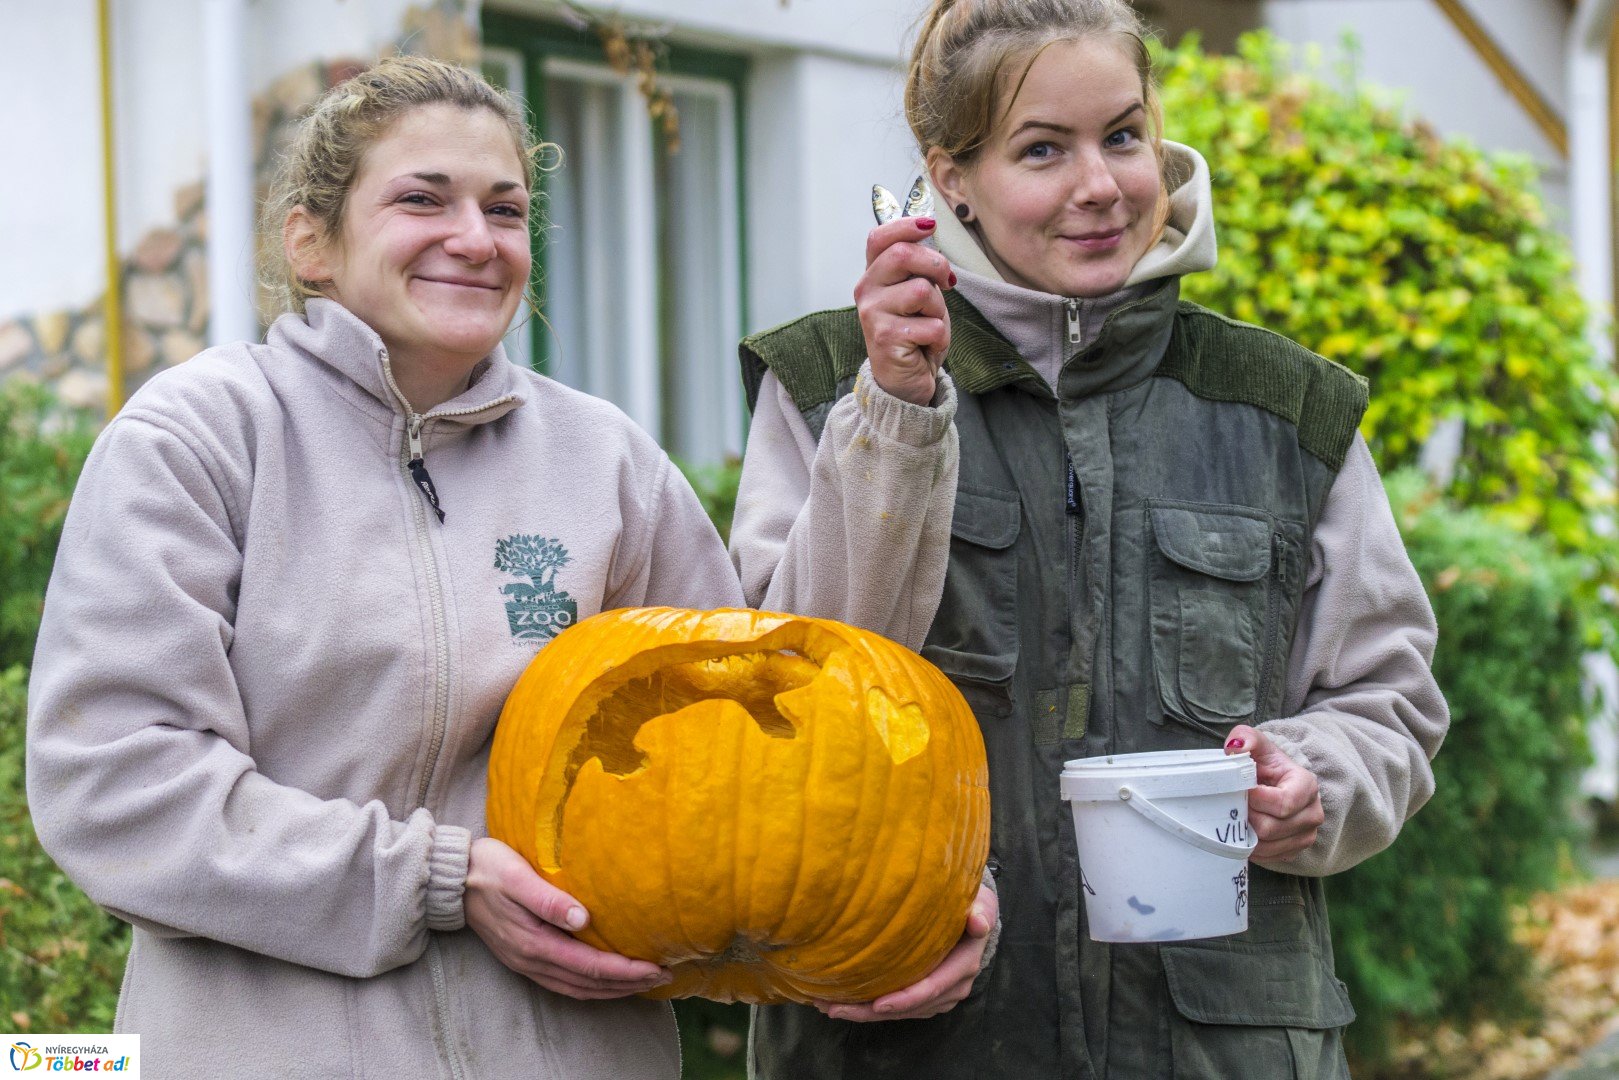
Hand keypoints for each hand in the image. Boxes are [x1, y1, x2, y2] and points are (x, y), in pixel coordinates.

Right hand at [464, 837, 670, 998]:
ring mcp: (526, 962)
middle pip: (587, 984)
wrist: (451, 879)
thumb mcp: (517, 876)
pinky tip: (604, 979)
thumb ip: (548, 900)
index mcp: (534, 942)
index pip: (590, 966)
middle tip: (662, 976)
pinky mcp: (523, 957)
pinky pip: (563, 982)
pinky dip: (590, 986)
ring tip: (642, 982)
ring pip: (576, 988)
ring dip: (611, 989)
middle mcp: (532, 959)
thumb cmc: (488, 868)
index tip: (656, 967)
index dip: (625, 971)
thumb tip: (583, 918)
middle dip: (627, 983)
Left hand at [813, 883, 996, 1021]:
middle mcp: (953, 987)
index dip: (905, 999)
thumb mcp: (981, 902)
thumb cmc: (972, 904)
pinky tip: (843, 1001)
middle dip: (871, 1012)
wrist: (975, 917)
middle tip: (833, 1008)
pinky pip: (898, 1008)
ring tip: (828, 1006)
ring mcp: (939, 995)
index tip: (877, 1003)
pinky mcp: (926, 997)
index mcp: (964, 966)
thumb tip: (978, 921)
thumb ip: (982, 910)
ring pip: (899, 1012)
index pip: (932, 988)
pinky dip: (870, 1007)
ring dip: (864, 1013)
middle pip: (909, 1007)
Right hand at [854, 216, 954, 405]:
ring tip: (930, 324)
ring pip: (921, 291)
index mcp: (873, 275)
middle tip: (946, 283)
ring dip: (939, 308)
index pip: (879, 237)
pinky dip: (939, 336)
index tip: (930, 224)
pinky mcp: (885, 338)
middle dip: (936, 265)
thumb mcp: (917, 294)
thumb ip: (917, 268)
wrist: (903, 381)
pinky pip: (930, 324)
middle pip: (903, 255)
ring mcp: (873, 314)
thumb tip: (929, 231)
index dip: (906, 225)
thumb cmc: (914, 335)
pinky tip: (926, 346)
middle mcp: (866, 291)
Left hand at [1225, 725, 1324, 861]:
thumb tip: (1235, 747)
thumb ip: (1246, 738)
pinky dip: (1252, 848)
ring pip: (1268, 846)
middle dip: (1246, 817)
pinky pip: (1268, 858)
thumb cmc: (1266, 763)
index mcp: (1307, 786)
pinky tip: (1246, 832)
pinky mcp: (1295, 851)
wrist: (1276, 781)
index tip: (1241, 790)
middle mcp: (1313, 814)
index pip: (1282, 804)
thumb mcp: (1257, 744)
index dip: (1254, 799)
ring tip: (1239, 817)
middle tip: (1235, 805)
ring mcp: (1306, 835)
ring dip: (1247, 834)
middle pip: (1271, 828)